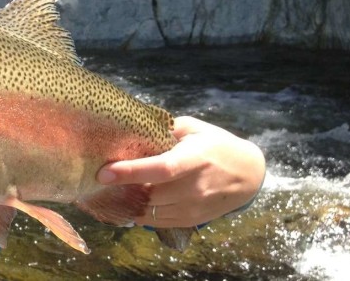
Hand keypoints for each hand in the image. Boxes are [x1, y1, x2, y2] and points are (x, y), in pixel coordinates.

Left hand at [96, 116, 264, 227]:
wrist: (248, 173)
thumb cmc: (216, 144)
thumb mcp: (194, 128)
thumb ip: (165, 128)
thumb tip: (134, 126)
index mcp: (194, 159)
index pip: (160, 168)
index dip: (131, 172)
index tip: (104, 172)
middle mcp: (195, 186)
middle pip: (150, 194)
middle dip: (122, 188)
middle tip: (101, 178)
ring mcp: (195, 206)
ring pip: (151, 211)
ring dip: (129, 202)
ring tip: (114, 189)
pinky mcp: (193, 220)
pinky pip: (158, 222)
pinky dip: (140, 214)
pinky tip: (131, 201)